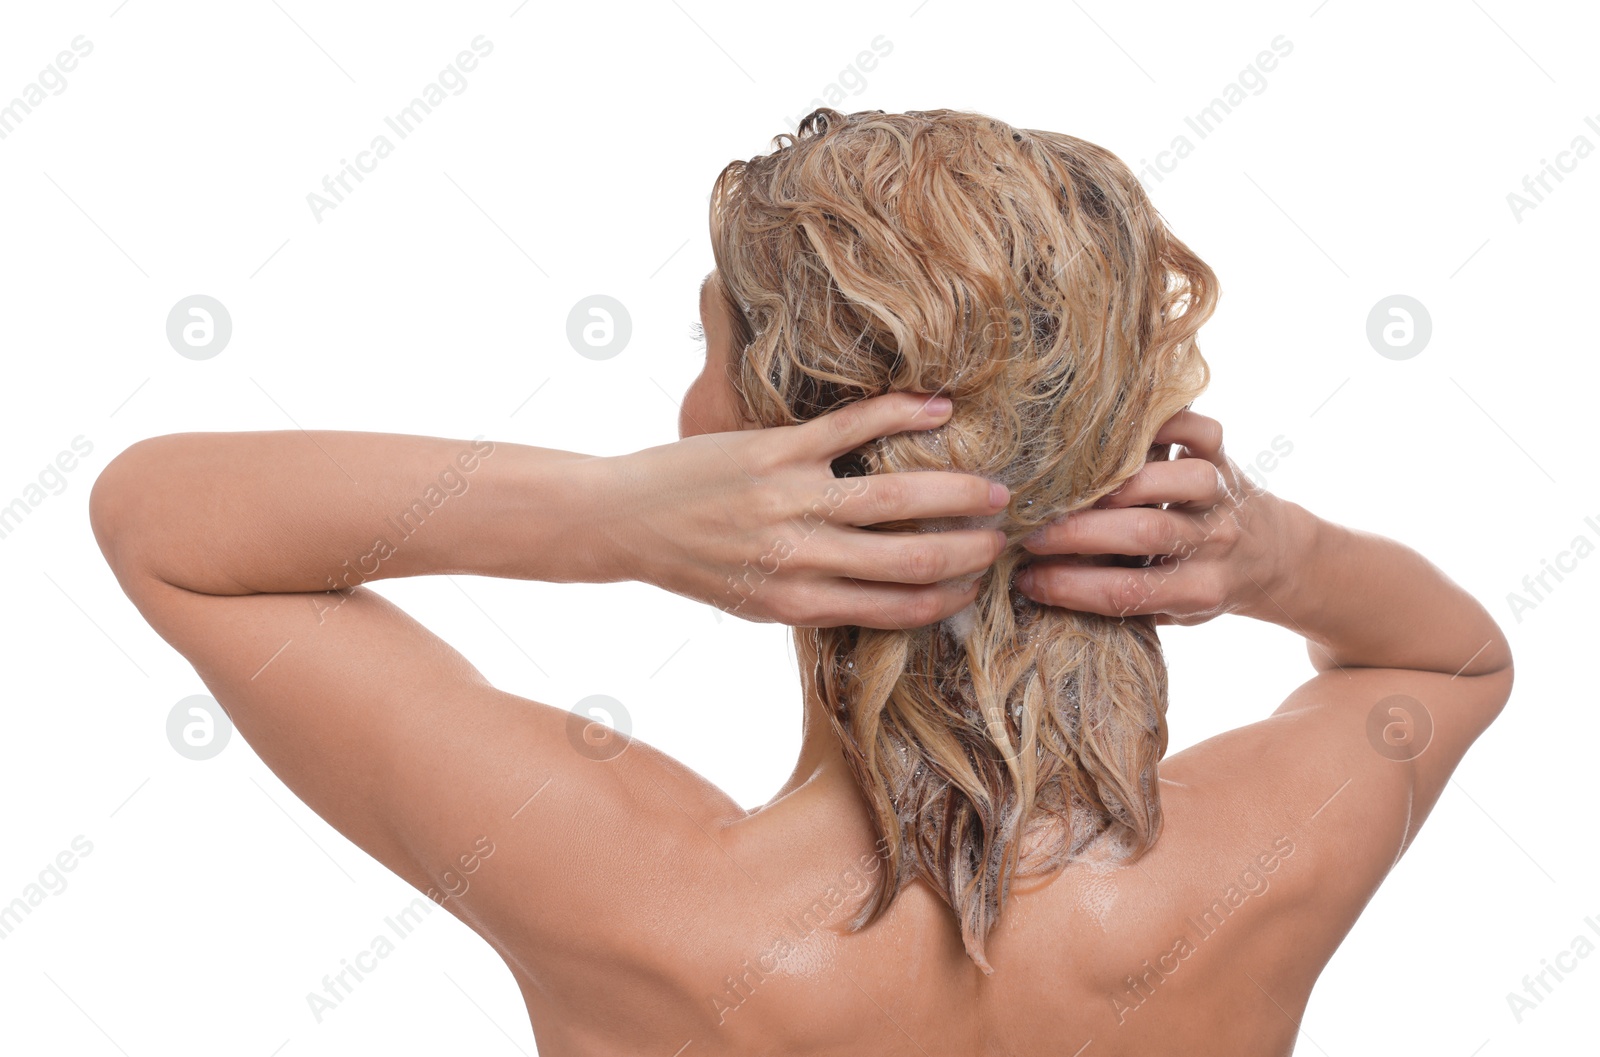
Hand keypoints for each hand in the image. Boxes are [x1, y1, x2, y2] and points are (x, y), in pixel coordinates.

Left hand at [602, 391, 1010, 627]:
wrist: (625, 522)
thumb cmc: (695, 566)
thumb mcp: (757, 603)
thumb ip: (819, 600)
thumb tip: (887, 599)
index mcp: (800, 604)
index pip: (900, 607)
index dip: (951, 596)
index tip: (981, 582)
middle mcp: (801, 558)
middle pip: (913, 557)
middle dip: (971, 549)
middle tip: (1004, 534)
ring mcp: (790, 501)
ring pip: (897, 498)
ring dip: (957, 491)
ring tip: (994, 488)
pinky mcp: (774, 450)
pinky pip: (853, 428)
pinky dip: (903, 414)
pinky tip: (940, 410)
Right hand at [1015, 410, 1289, 625]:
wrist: (1273, 556)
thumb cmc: (1202, 584)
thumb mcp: (1172, 612)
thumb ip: (1124, 600)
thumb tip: (1040, 586)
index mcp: (1200, 590)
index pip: (1128, 593)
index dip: (1070, 588)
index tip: (1026, 580)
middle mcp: (1216, 542)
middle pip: (1146, 533)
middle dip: (1078, 533)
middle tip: (1030, 534)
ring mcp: (1223, 495)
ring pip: (1180, 478)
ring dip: (1122, 483)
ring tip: (1075, 489)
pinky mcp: (1225, 456)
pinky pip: (1202, 430)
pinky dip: (1166, 424)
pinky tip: (1123, 434)